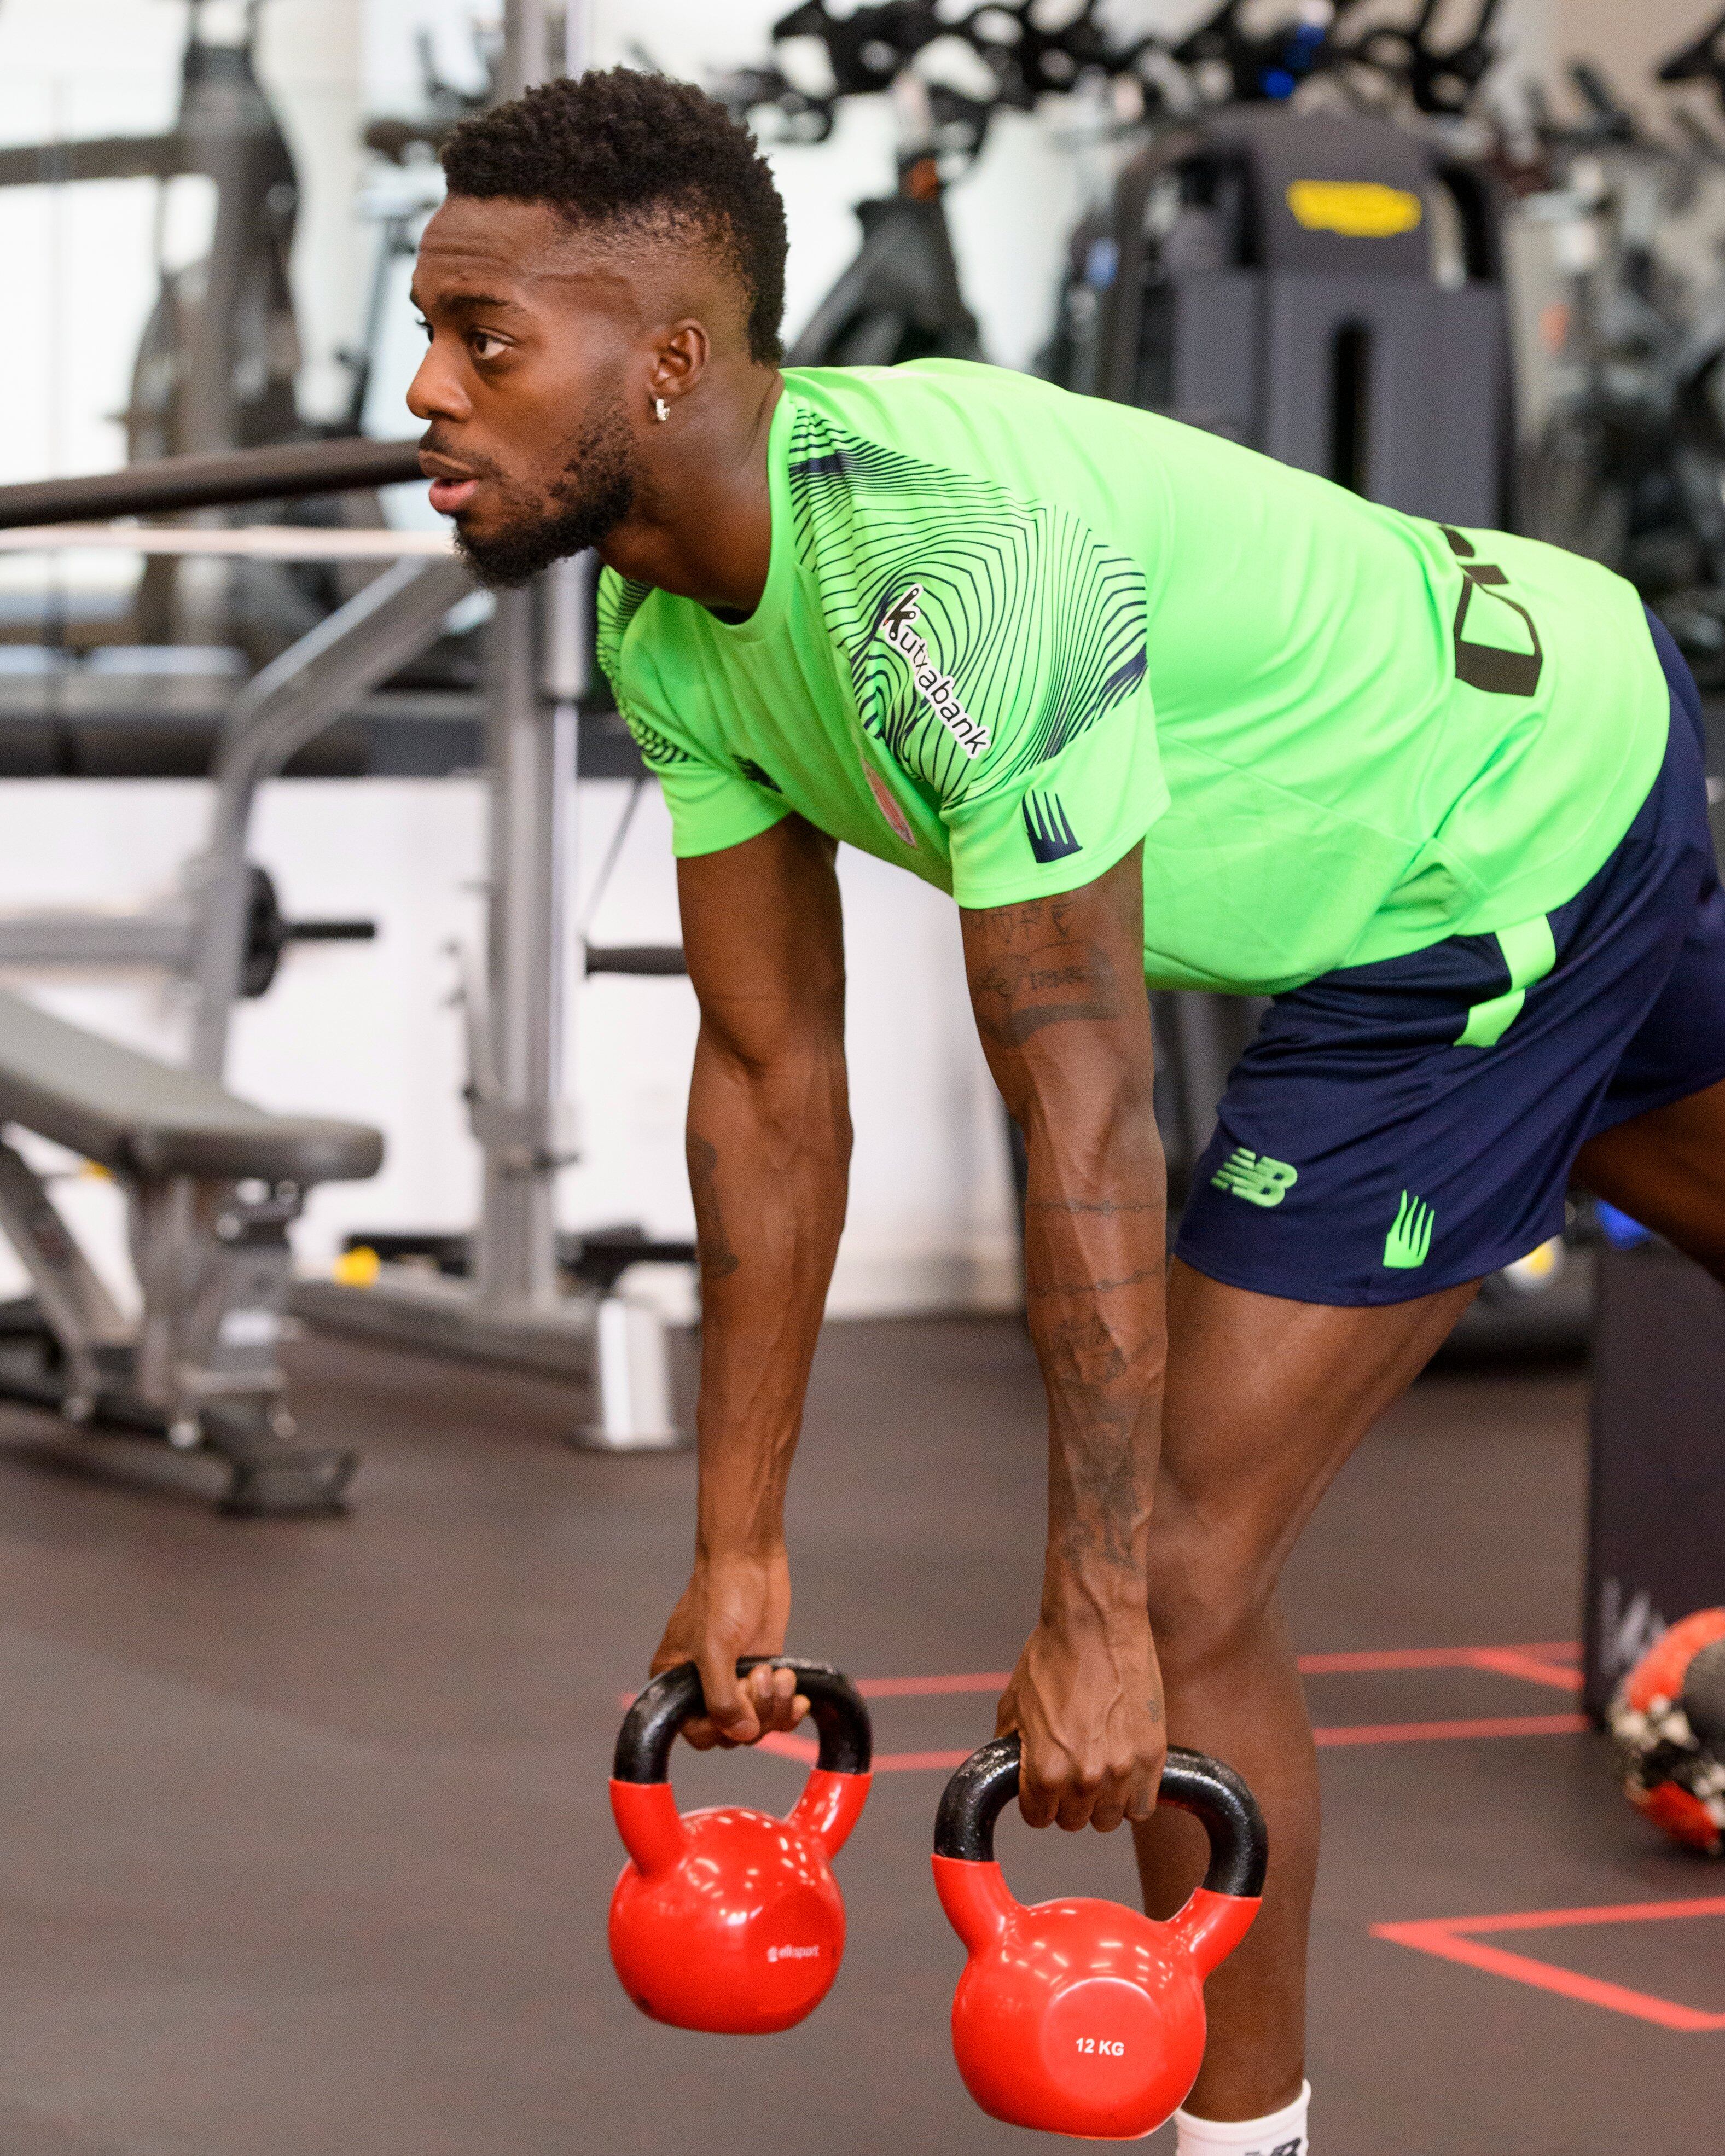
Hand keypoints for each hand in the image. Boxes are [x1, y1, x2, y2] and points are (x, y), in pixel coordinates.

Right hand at [650, 1548, 808, 1749]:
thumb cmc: (721, 1595)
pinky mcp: (761, 1670)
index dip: (723, 1727)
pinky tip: (798, 1698)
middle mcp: (704, 1687)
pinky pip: (775, 1709)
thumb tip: (741, 1733)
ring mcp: (735, 1680)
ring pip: (757, 1723)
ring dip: (774, 1707)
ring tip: (780, 1675)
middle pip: (732, 1733)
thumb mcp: (714, 1649)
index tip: (741, 1698)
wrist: (749, 1559)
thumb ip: (722, 1698)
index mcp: (676, 1683)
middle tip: (762, 1674)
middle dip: (755, 1711)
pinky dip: (787, 1708)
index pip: (698, 1732)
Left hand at [996, 1615, 1164, 1832]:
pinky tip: (1123, 1773)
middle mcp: (1085, 1780)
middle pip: (1074, 1821)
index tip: (1041, 1785)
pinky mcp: (1152, 1756)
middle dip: (1066, 1800)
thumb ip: (1012, 1749)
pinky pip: (1143, 1805)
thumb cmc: (1051, 1657)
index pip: (1038, 1818)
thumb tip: (1013, 1774)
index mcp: (1045, 1772)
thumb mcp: (1013, 1705)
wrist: (1096, 1624)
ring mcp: (1122, 1770)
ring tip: (1098, 1770)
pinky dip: (1133, 1796)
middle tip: (1069, 1770)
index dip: (1036, 1801)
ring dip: (1101, 1802)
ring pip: (1109, 1818)